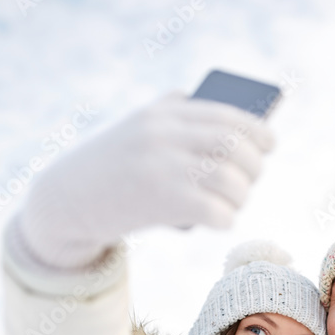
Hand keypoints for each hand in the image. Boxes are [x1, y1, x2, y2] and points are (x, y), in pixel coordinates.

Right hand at [15, 92, 274, 269]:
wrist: (65, 200)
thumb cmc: (113, 167)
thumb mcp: (140, 128)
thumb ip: (178, 115)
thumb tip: (238, 123)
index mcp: (164, 113)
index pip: (228, 116)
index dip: (257, 131)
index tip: (269, 144)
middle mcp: (165, 135)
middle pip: (235, 147)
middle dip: (253, 166)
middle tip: (248, 181)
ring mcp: (164, 168)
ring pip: (232, 181)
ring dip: (239, 197)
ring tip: (230, 204)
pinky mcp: (161, 202)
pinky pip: (218, 211)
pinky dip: (226, 218)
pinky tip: (219, 221)